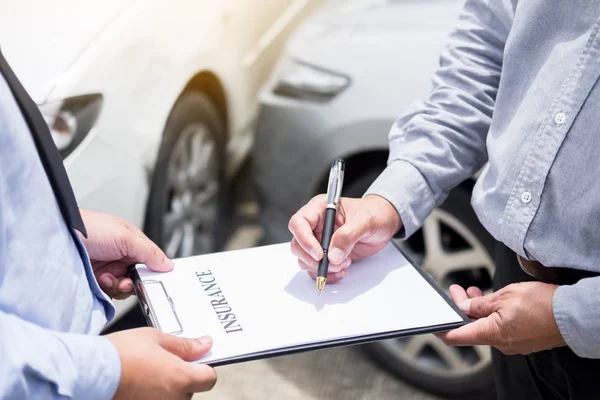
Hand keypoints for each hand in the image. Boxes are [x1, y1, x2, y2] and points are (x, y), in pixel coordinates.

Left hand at [79, 210, 172, 298]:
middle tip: (130, 280)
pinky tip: (102, 281)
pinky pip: (110, 293)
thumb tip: (167, 264)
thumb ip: (150, 252)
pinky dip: (109, 289)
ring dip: (120, 286)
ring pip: (124, 287)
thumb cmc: (88, 228)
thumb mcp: (126, 237)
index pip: (150, 260)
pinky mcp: (95, 282)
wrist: (58, 239)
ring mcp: (106, 269)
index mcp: (130, 242)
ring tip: (111, 278)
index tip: (155, 279)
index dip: (153, 270)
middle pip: (138, 276)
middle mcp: (119, 256)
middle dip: (135, 281)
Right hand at [107, 328, 216, 398]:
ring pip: (173, 398)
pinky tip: (139, 384)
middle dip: (181, 376)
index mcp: (181, 378)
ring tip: (146, 374)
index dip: (203, 366)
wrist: (89, 372)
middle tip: (162, 362)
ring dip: (166, 389)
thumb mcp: (156, 338)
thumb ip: (184, 345)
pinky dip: (152, 395)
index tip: (195, 359)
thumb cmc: (120, 354)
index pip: (209, 378)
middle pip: (190, 389)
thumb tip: (204, 345)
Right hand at [288, 194, 400, 282]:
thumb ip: (349, 235)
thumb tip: (333, 255)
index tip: (320, 254)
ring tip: (344, 264)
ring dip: (322, 267)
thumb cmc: (375, 213)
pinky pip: (316, 269)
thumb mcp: (366, 220)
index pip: (299, 223)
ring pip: (304, 259)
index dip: (304, 240)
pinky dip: (327, 274)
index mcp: (320, 209)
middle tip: (333, 263)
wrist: (385, 222)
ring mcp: (320, 241)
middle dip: (313, 258)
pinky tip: (342, 270)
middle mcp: (315, 225)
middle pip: (298, 244)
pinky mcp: (327, 255)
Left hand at [438, 282, 565, 354]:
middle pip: (472, 327)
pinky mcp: (523, 339)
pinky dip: (492, 315)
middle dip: (462, 308)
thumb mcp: (504, 296)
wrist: (574, 315)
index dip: (442, 329)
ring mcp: (513, 343)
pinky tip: (493, 301)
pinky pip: (501, 328)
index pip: (457, 337)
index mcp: (491, 334)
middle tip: (457, 291)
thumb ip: (480, 304)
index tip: (432, 323)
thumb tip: (464, 307)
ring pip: (486, 326)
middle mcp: (501, 343)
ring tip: (474, 291)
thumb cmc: (543, 305)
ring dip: (478, 309)